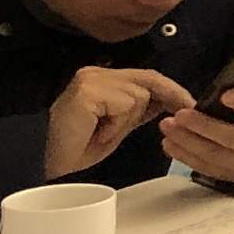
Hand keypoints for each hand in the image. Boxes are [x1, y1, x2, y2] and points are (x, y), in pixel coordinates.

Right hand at [43, 66, 193, 178]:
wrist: (43, 161)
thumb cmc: (76, 148)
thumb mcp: (116, 128)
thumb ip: (137, 111)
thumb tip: (166, 102)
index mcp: (102, 79)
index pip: (145, 77)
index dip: (171, 90)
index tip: (190, 103)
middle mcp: (96, 73)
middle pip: (148, 79)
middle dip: (170, 96)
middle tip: (187, 108)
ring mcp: (91, 79)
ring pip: (138, 95)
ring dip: (128, 121)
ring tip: (103, 133)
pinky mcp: (88, 90)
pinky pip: (123, 105)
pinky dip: (116, 124)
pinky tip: (97, 133)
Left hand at [162, 59, 233, 181]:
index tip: (225, 94)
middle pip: (232, 139)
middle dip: (204, 127)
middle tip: (181, 114)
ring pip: (213, 155)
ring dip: (187, 141)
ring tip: (167, 125)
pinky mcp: (230, 175)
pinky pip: (203, 167)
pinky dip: (183, 156)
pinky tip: (169, 142)